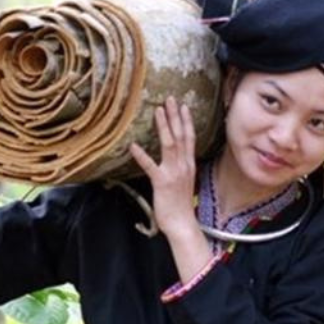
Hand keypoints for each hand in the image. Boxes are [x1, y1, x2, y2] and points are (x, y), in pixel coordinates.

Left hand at [131, 96, 198, 238]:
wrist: (182, 224)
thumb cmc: (180, 206)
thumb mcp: (184, 183)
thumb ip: (180, 169)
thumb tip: (174, 160)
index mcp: (189, 165)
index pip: (189, 139)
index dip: (186, 121)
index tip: (183, 106)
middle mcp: (184, 166)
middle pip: (181, 136)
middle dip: (175, 116)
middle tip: (170, 99)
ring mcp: (174, 173)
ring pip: (170, 145)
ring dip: (164, 126)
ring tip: (159, 110)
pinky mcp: (162, 182)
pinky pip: (151, 166)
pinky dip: (142, 155)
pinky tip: (133, 145)